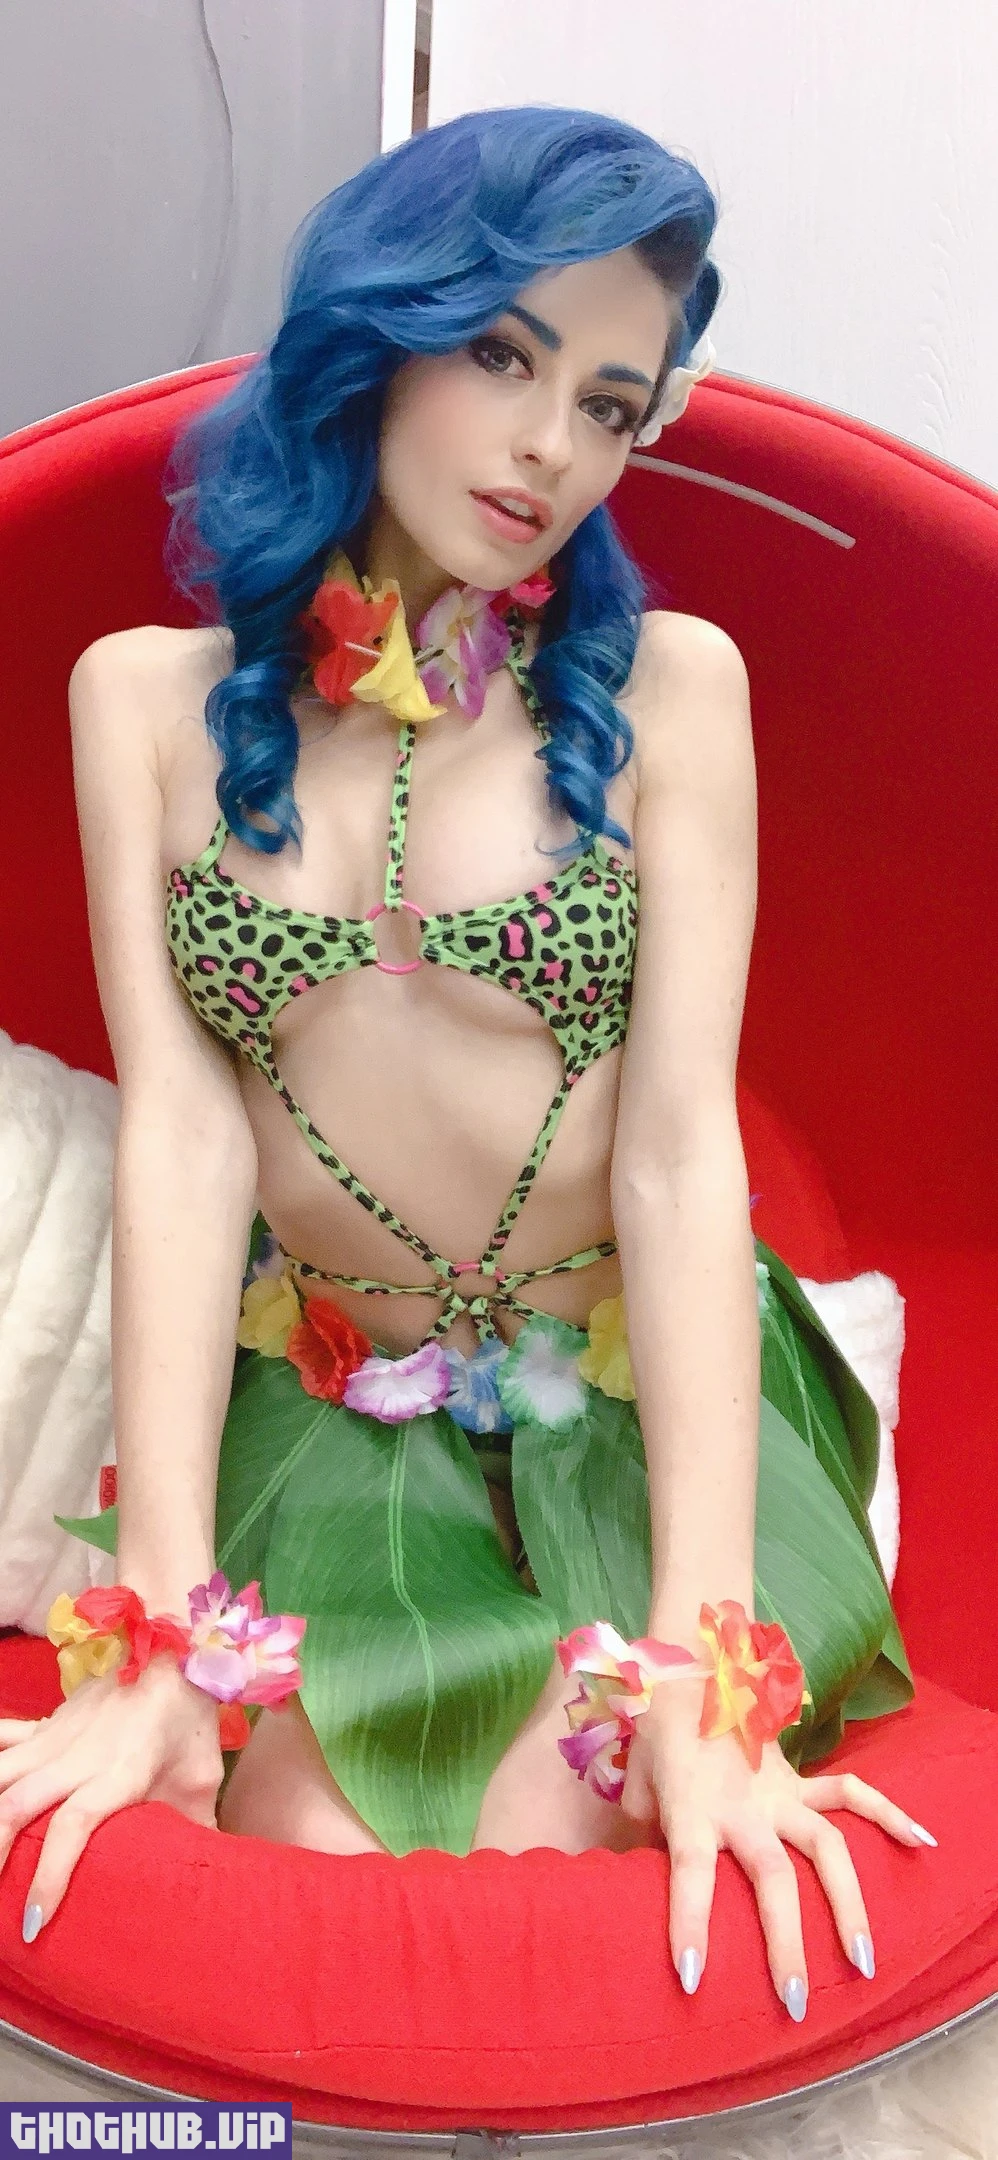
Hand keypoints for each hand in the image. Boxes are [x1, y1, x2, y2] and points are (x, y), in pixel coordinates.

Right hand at [0, 1654, 224, 1938]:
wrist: (175, 1650)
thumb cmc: (189, 1722)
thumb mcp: (202, 1778)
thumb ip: (197, 1830)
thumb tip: (205, 1882)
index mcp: (120, 1772)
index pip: (73, 1825)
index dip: (51, 1874)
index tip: (35, 1922)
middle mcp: (77, 1756)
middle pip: (17, 1804)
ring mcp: (55, 1737)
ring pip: (0, 1774)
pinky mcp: (45, 1725)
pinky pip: (3, 1738)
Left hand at [619, 1673, 935, 2017]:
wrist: (692, 1671)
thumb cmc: (660, 1739)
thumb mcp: (636, 1788)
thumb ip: (643, 1836)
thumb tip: (643, 1881)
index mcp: (693, 1810)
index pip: (689, 1874)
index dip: (689, 1924)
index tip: (692, 1977)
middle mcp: (743, 1807)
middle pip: (772, 1877)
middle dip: (785, 1941)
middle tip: (793, 1999)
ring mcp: (779, 1793)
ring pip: (825, 1848)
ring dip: (846, 1904)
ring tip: (861, 1960)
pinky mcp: (801, 1780)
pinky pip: (850, 1795)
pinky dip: (888, 1815)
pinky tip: (921, 1843)